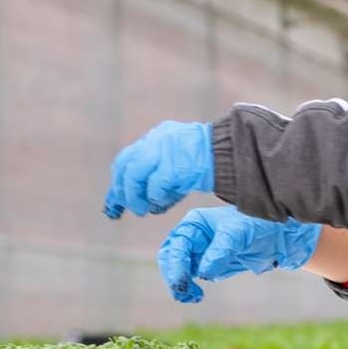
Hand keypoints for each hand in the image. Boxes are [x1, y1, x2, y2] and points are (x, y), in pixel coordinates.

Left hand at [103, 120, 217, 219]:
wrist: (232, 153)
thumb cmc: (211, 162)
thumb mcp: (180, 162)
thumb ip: (162, 173)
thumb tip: (147, 201)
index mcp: (157, 137)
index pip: (127, 159)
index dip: (119, 182)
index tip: (115, 202)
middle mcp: (156, 140)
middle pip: (124, 165)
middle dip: (121, 190)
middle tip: (125, 209)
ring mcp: (164, 150)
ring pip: (133, 174)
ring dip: (134, 196)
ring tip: (141, 211)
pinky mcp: (175, 164)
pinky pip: (155, 185)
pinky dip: (155, 197)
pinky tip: (159, 206)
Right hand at [157, 208, 319, 303]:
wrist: (278, 238)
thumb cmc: (257, 225)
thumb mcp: (239, 234)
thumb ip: (221, 250)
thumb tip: (203, 272)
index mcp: (195, 223)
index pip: (177, 244)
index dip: (176, 264)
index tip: (182, 281)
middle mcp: (193, 236)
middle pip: (171, 258)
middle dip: (174, 276)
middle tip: (184, 293)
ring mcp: (199, 252)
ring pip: (179, 270)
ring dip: (181, 285)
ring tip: (193, 297)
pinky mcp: (208, 266)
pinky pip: (192, 278)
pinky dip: (190, 288)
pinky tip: (197, 296)